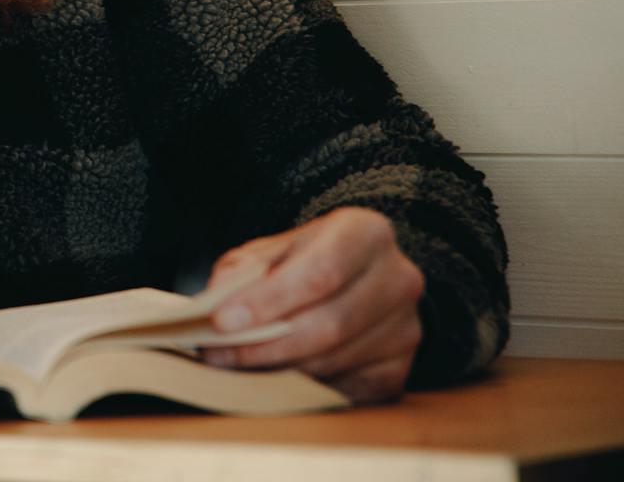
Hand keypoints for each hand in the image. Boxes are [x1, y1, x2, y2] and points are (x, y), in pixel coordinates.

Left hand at [200, 206, 425, 403]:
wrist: (356, 279)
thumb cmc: (304, 261)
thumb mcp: (273, 250)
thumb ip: (244, 270)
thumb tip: (218, 302)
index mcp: (365, 234)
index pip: (319, 273)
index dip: (269, 300)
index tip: (223, 321)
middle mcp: (398, 279)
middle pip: (330, 324)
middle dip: (266, 345)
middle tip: (218, 354)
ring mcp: (406, 328)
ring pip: (335, 361)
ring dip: (279, 370)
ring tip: (234, 367)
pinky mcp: (400, 369)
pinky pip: (347, 390)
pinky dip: (305, 389)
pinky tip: (272, 380)